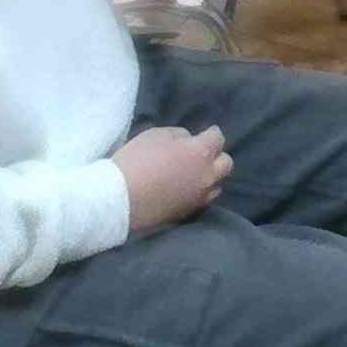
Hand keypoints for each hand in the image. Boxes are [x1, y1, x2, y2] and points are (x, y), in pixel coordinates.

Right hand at [112, 125, 231, 233]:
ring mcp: (200, 197)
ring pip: (218, 185)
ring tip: (195, 175)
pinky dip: (200, 193)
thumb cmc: (136, 161)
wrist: (119, 200)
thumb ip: (179, 135)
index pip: (218, 138)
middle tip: (201, 155)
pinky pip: (204, 200)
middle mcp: (207, 175)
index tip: (204, 134)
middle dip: (216, 156)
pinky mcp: (189, 213)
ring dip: (211, 177)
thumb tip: (189, 140)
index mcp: (201, 152)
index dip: (211, 134)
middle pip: (226, 163)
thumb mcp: (156, 135)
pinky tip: (187, 190)